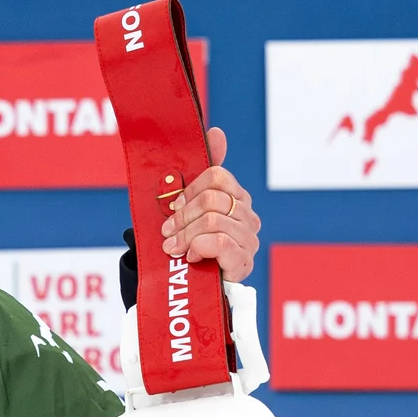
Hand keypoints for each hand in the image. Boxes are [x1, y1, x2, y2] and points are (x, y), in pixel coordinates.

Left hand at [163, 127, 260, 281]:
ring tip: (175, 248)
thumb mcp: (186, 205)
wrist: (185, 285)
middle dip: (182, 217)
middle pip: (212, 199)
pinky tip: (192, 257)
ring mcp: (249, 241)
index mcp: (236, 198)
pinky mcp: (243, 264)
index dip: (189, 190)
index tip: (173, 206)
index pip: (217, 176)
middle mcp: (248, 218)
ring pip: (213, 221)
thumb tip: (216, 131)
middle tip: (168, 233)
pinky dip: (199, 248)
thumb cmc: (187, 241)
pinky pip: (221, 243)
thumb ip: (201, 171)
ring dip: (185, 236)